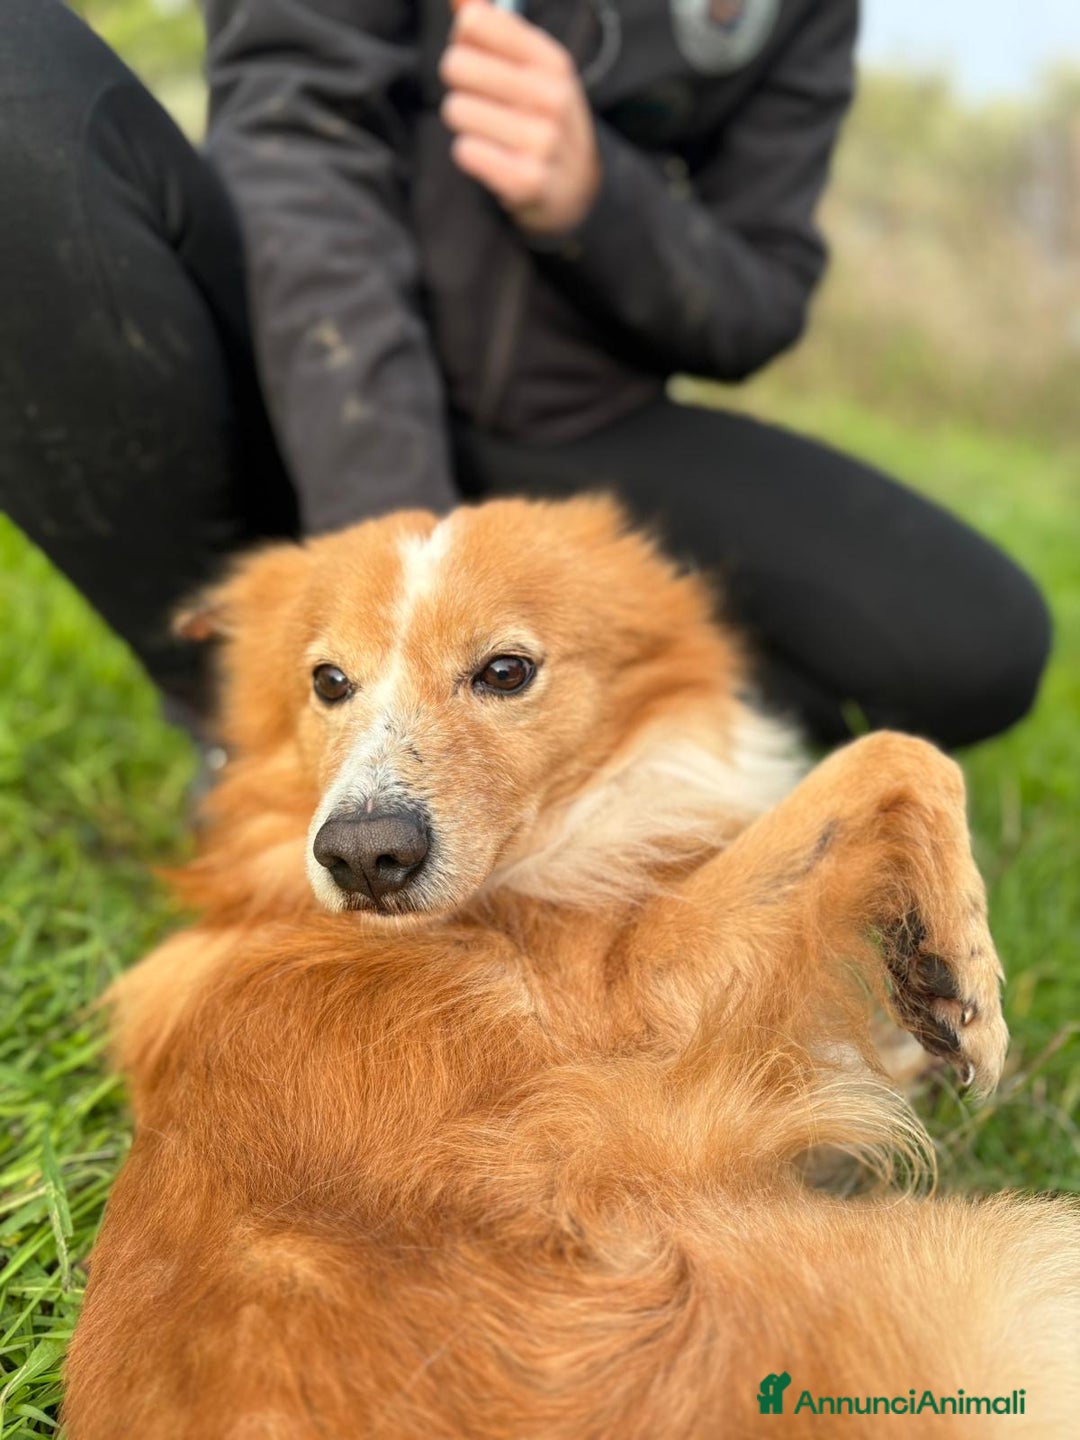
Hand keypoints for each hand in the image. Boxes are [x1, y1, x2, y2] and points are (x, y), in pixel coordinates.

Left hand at [440, 0, 600, 235]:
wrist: (578, 189)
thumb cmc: (543, 119)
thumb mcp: (533, 68)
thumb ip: (492, 28)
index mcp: (552, 60)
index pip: (474, 23)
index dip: (462, 42)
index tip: (478, 59)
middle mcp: (551, 96)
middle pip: (456, 65)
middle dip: (459, 85)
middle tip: (481, 103)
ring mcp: (541, 140)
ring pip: (456, 110)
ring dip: (464, 125)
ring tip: (490, 134)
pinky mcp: (526, 180)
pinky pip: (466, 152)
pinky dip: (471, 156)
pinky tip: (493, 159)